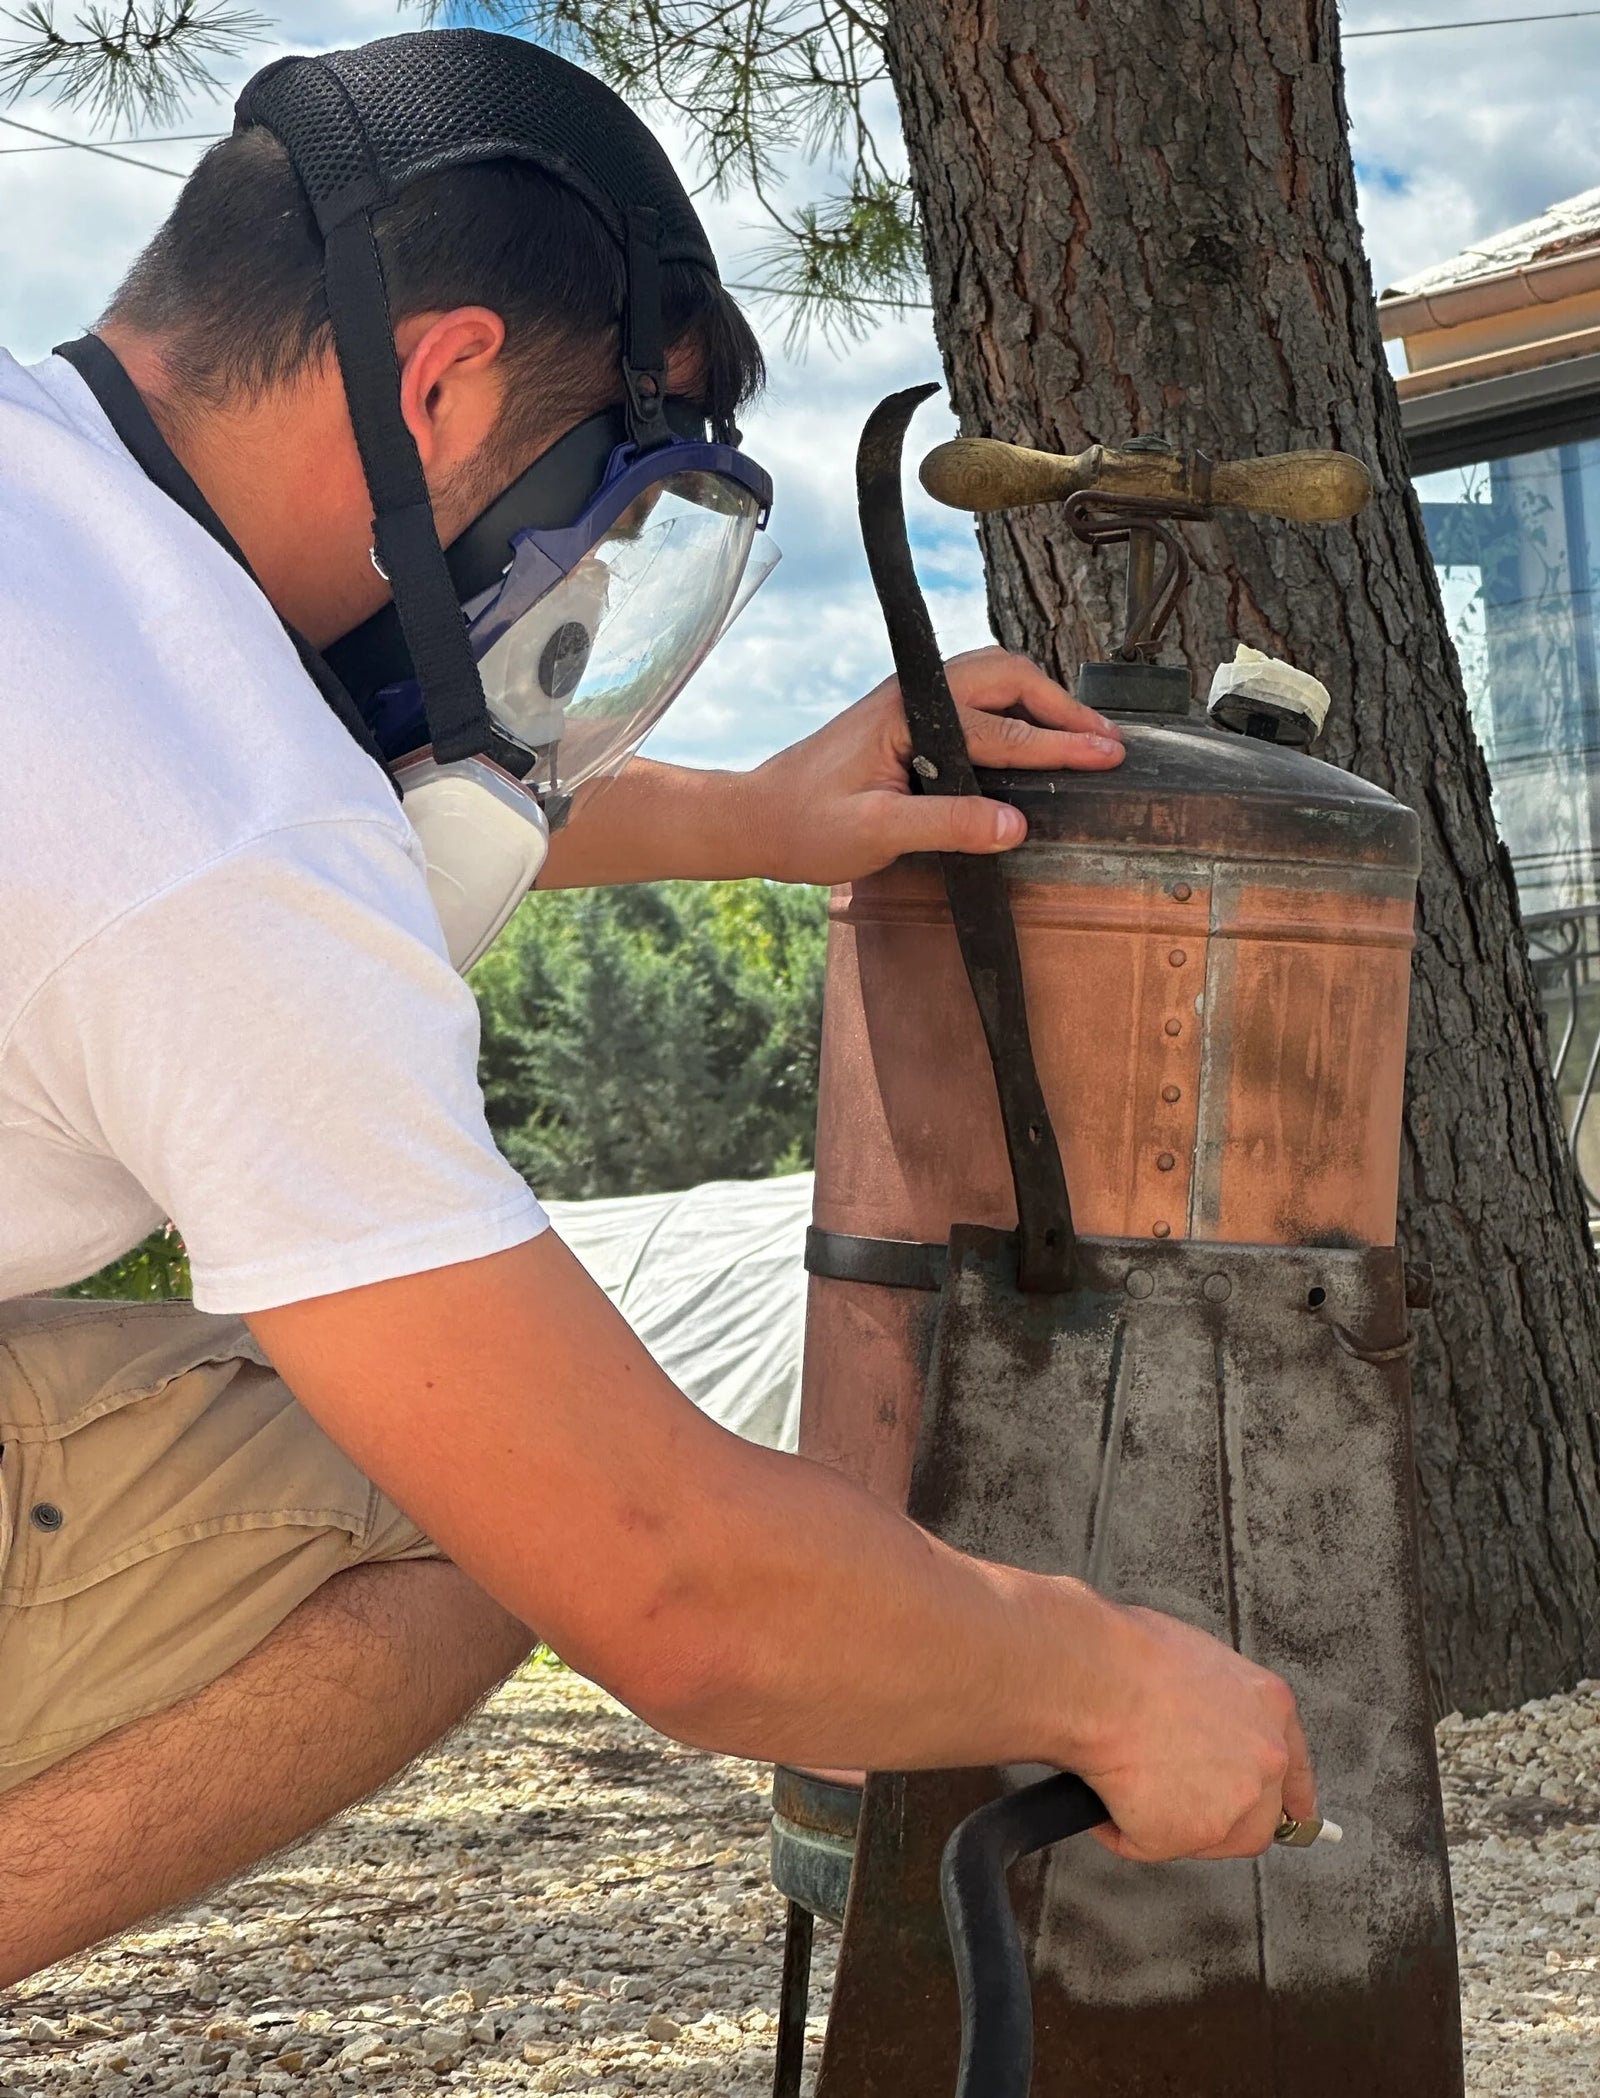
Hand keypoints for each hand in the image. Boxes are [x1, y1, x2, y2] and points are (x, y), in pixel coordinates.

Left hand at [741, 645, 1123, 885]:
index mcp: (908, 712)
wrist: (755, 818)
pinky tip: (1034, 736)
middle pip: (1006, 677)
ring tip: (1083, 735)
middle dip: (1061, 707)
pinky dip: (1015, 710)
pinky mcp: (908, 720)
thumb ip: (947, 824)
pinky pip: (975, 701)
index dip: (1059, 744)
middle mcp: (913, 694)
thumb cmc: (805, 825)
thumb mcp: (876, 833)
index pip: (1001, 728)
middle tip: (1106, 742)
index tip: (1107, 756)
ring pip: (992, 681)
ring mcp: (911, 703)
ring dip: (1040, 702)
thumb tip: (1016, 826)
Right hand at [1065, 1598, 1315, 1862]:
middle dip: (1220, 1814)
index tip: (1293, 1814)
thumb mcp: (1193, 1658)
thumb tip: (1190, 1723)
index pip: (1294, 1762)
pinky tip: (1105, 1795)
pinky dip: (1122, 1828)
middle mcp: (1266, 1755)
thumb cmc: (1128, 1656)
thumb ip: (1213, 1704)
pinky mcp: (1198, 1832)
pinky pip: (1151, 1844)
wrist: (1101, 1679)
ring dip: (1169, 1822)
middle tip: (1172, 1799)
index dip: (1290, 1794)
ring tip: (1125, 1783)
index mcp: (1269, 1703)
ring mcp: (1238, 1798)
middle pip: (1260, 1812)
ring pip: (1209, 1835)